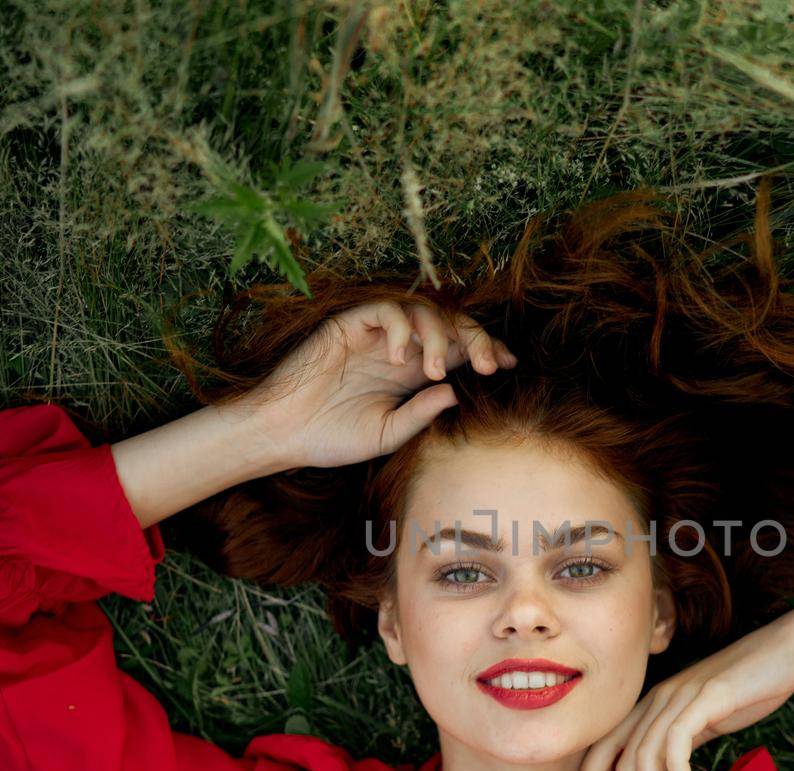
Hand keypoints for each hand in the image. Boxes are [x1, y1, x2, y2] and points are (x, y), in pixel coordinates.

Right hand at [242, 300, 517, 469]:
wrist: (283, 432)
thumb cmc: (331, 437)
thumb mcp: (387, 434)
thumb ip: (420, 414)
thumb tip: (454, 391)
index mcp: (413, 375)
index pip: (459, 351)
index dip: (486, 351)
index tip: (509, 365)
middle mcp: (400, 349)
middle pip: (450, 325)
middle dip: (476, 338)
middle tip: (487, 364)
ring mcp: (377, 335)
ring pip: (424, 311)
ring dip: (437, 336)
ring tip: (429, 370)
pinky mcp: (351, 325)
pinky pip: (387, 310)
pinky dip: (402, 327)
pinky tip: (401, 357)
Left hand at [569, 605, 793, 770]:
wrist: (790, 648)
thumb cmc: (750, 688)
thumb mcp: (706, 718)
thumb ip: (682, 741)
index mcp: (655, 703)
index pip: (607, 741)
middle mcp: (660, 697)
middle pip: (625, 759)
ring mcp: (683, 694)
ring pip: (646, 754)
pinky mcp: (710, 694)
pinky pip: (678, 737)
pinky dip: (677, 769)